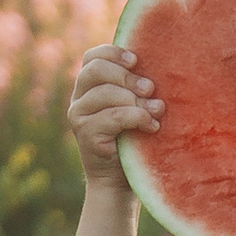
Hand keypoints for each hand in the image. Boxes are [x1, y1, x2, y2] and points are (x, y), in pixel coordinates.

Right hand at [68, 44, 160, 190]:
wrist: (119, 182)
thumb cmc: (133, 141)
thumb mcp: (134, 107)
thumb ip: (136, 88)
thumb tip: (156, 73)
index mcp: (89, 87)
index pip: (92, 57)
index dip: (113, 53)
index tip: (136, 60)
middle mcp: (79, 99)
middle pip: (95, 70)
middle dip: (126, 76)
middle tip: (150, 88)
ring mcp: (78, 116)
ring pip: (105, 93)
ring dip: (135, 100)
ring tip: (157, 110)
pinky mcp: (85, 134)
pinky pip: (112, 116)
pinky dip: (136, 117)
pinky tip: (152, 126)